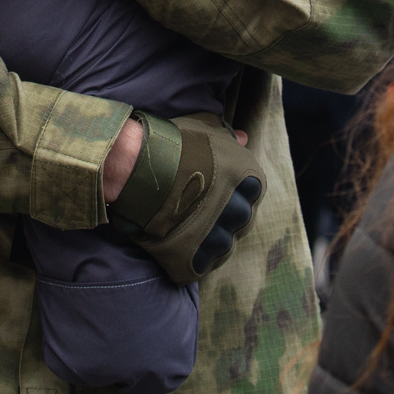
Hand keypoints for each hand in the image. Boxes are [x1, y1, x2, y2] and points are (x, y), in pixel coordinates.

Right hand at [105, 113, 264, 283]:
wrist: (141, 167)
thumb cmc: (173, 142)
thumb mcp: (205, 129)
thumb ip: (227, 137)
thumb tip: (243, 138)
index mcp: (248, 180)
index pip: (253, 193)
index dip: (234, 190)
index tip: (216, 186)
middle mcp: (239, 210)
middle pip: (240, 220)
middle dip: (224, 214)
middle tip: (198, 205)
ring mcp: (218, 236)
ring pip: (223, 245)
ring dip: (209, 237)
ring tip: (186, 223)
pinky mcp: (196, 257)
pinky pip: (203, 263)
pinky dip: (194, 257)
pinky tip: (180, 242)